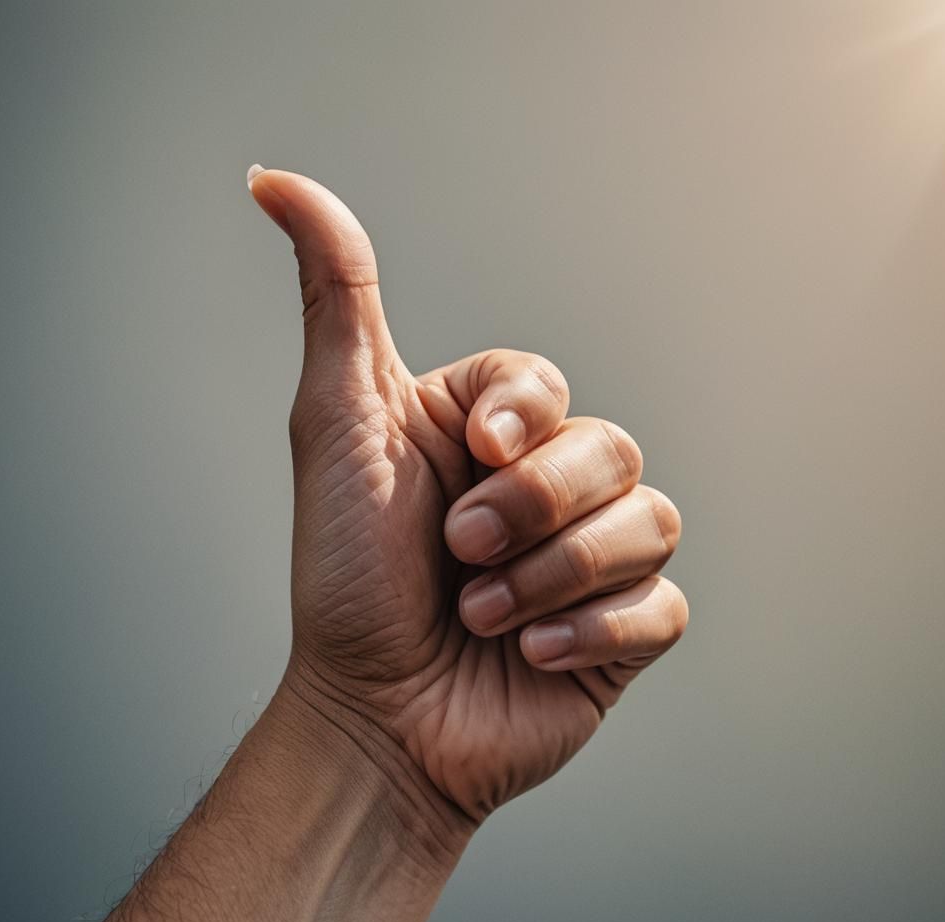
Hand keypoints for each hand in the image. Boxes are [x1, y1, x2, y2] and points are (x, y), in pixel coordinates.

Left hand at [249, 166, 687, 824]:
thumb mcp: (338, 426)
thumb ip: (336, 301)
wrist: (376, 717)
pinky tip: (531, 655)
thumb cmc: (349, 578)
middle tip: (461, 552)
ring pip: (651, 520)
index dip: (522, 416)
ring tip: (483, 613)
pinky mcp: (625, 629)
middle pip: (612, 447)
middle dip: (533, 505)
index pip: (546, 386)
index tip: (472, 454)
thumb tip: (278, 180)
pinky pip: (666, 603)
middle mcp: (547, 488)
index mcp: (489, 434)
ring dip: (556, 573)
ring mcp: (593, 559)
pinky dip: (595, 628)